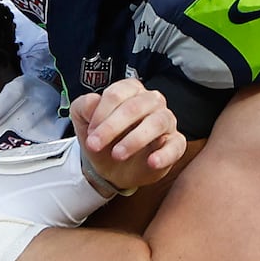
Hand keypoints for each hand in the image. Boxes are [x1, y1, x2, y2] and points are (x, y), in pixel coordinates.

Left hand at [70, 79, 185, 192]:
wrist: (113, 169)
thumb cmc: (104, 139)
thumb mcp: (84, 122)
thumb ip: (83, 106)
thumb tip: (93, 101)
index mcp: (130, 90)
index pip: (117, 94)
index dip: (101, 113)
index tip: (90, 133)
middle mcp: (151, 101)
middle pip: (135, 107)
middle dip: (112, 127)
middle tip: (95, 145)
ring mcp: (166, 120)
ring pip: (157, 122)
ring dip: (135, 139)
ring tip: (117, 154)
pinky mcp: (176, 143)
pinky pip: (176, 145)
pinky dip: (164, 154)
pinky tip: (152, 162)